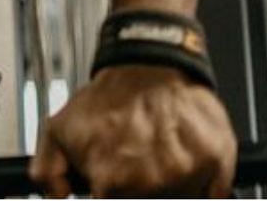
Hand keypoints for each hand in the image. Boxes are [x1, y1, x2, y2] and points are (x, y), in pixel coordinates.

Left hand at [29, 65, 236, 197]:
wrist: (148, 64)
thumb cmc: (108, 99)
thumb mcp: (58, 130)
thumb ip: (49, 173)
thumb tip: (57, 199)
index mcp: (112, 182)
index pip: (109, 208)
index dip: (108, 196)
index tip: (108, 186)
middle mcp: (151, 183)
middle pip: (147, 204)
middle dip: (136, 190)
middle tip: (133, 165)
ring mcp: (185, 174)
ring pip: (178, 199)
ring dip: (166, 184)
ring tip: (153, 154)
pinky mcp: (217, 162)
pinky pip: (212, 192)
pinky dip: (199, 180)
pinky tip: (179, 155)